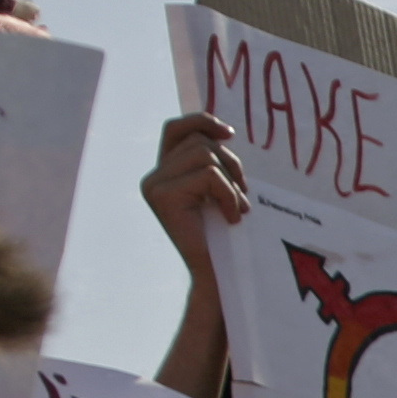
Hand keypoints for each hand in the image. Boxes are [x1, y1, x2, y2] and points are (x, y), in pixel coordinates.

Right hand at [143, 112, 247, 257]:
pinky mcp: (163, 197)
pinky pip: (209, 175)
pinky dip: (229, 195)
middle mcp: (153, 177)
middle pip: (198, 141)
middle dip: (230, 162)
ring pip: (205, 156)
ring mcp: (154, 186)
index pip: (176, 128)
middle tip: (243, 193)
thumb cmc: (225, 235)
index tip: (229, 134)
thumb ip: (213, 163)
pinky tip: (233, 218)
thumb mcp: (219, 191)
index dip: (202, 121)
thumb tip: (224, 131)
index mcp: (164, 172)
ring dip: (232, 182)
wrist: (218, 276)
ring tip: (238, 208)